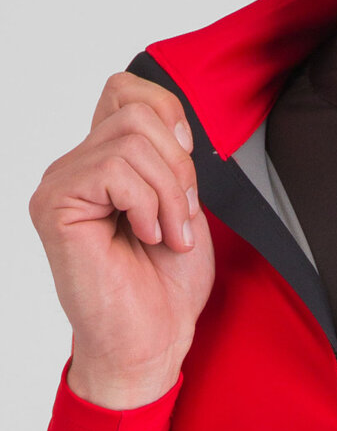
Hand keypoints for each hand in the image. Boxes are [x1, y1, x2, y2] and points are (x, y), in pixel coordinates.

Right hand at [29, 71, 215, 408]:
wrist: (150, 340)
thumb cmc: (164, 284)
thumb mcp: (181, 203)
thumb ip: (169, 157)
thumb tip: (172, 119)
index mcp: (105, 163)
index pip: (124, 90)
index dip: (167, 112)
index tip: (186, 162)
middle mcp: (76, 168)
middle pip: (137, 112)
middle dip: (180, 166)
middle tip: (181, 216)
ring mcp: (61, 185)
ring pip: (131, 139)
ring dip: (169, 191)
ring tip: (169, 234)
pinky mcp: (55, 205)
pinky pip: (114, 169)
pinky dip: (148, 204)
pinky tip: (147, 237)